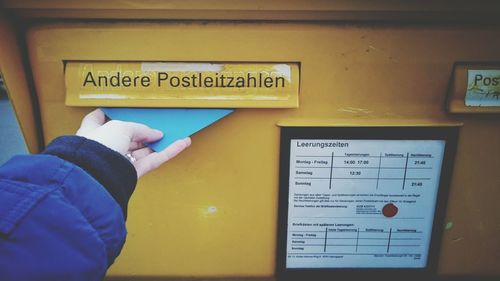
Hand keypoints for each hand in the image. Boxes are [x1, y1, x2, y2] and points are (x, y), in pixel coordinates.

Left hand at [76, 109, 190, 177]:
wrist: (96, 174)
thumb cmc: (98, 146)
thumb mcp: (120, 127)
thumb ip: (139, 128)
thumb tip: (155, 134)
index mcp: (93, 132)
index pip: (96, 119)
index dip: (106, 113)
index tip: (116, 108)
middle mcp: (104, 147)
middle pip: (126, 137)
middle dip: (141, 132)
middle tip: (156, 124)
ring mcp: (119, 162)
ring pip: (143, 151)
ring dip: (158, 142)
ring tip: (173, 133)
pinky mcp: (133, 173)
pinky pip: (154, 160)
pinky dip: (169, 152)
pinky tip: (181, 143)